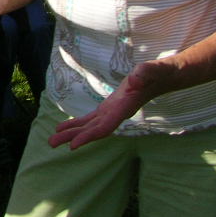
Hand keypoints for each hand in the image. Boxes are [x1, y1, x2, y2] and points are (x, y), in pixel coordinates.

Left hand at [48, 61, 169, 149]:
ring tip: (52, 140)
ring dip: (71, 132)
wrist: (165, 78)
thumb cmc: (159, 73)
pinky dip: (78, 123)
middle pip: (92, 130)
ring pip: (89, 126)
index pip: (104, 127)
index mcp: (124, 108)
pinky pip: (91, 119)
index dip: (89, 137)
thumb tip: (134, 80)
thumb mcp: (153, 70)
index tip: (73, 146)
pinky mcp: (110, 107)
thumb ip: (146, 74)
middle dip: (73, 137)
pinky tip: (64, 128)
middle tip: (51, 144)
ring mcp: (113, 112)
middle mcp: (117, 114)